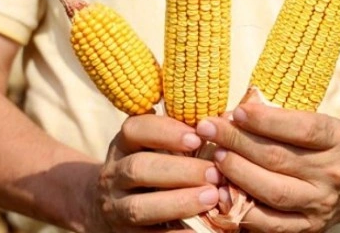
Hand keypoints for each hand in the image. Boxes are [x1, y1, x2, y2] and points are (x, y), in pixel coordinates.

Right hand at [88, 114, 221, 231]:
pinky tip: (200, 230)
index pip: (135, 129)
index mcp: (124, 144)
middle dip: (179, 170)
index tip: (197, 137)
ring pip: (138, 206)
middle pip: (138, 168)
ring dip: (178, 202)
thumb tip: (225, 119)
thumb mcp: (156, 146)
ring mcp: (116, 207)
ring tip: (212, 197)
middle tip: (214, 173)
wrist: (114, 207)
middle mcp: (114, 174)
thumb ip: (183, 134)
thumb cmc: (153, 167)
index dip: (165, 131)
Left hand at [196, 99, 339, 232]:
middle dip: (238, 142)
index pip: (302, 129)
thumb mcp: (315, 122)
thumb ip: (281, 118)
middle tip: (209, 129)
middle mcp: (332, 173)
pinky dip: (243, 208)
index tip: (237, 111)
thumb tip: (234, 115)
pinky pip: (270, 223)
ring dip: (238, 173)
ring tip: (215, 157)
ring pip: (273, 191)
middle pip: (279, 158)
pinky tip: (222, 192)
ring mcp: (320, 204)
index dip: (267, 120)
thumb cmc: (325, 145)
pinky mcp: (308, 227)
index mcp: (337, 140)